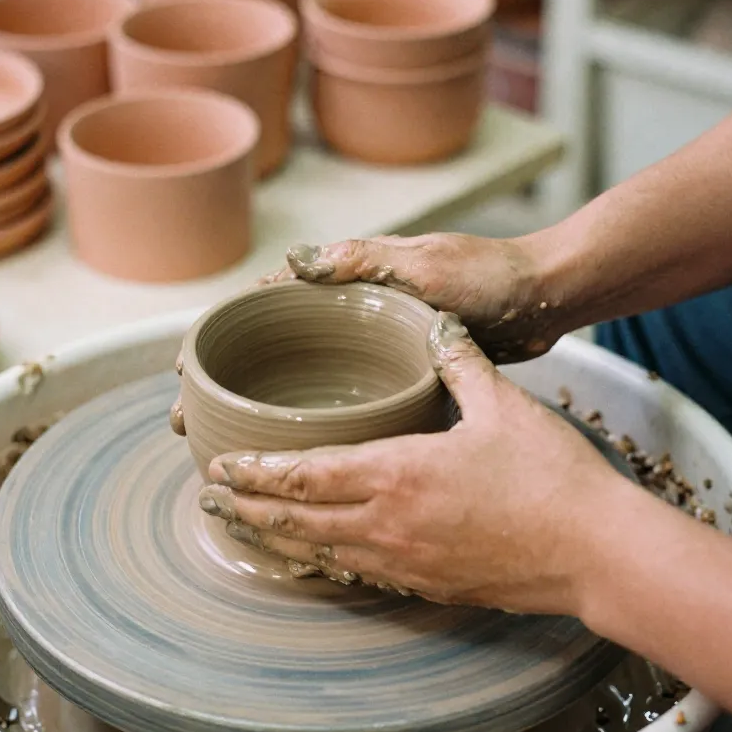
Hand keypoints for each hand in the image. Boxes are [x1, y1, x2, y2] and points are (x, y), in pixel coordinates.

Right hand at [171, 232, 560, 436]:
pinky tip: (300, 469)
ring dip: (264, 419)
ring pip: (300, 388)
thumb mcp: (426, 265)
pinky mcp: (397, 381)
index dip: (221, 342)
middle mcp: (349, 320)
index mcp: (346, 286)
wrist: (543, 300)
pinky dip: (313, 434)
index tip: (188, 375)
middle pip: (270, 358)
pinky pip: (341, 409)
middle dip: (228, 392)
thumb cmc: (488, 276)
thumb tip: (294, 262)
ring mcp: (371, 353)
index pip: (263, 311)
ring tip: (232, 459)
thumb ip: (364, 262)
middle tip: (191, 431)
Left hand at [197, 313, 635, 615]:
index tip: (222, 466)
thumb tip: (436, 326)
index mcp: (398, 472)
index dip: (257, 472)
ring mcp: (406, 562)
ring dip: (275, 540)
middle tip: (209, 500)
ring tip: (242, 531)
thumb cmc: (551, 477)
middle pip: (297, 520)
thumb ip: (458, 363)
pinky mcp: (429, 586)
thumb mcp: (503, 405)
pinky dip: (322, 564)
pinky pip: (358, 576)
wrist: (595, 551)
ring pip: (320, 553)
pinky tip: (313, 559)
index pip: (306, 473)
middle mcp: (388, 523)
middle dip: (247, 510)